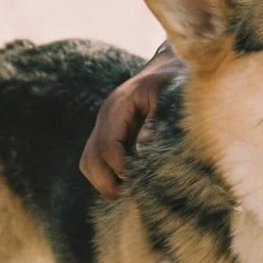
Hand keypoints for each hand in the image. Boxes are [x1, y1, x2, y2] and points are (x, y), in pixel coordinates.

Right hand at [79, 48, 181, 197]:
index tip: (135, 181)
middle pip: (91, 156)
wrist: (170, 66)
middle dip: (104, 180)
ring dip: (102, 180)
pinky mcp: (110, 132)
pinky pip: (97, 158)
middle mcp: (107, 115)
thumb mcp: (168, 98)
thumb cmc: (173, 81)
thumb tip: (143, 152)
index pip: (107, 144)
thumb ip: (155, 124)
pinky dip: (105, 174)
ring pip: (89, 160)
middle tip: (123, 196)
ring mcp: (105, 123)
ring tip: (122, 194)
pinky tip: (124, 183)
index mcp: (119, 105)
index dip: (118, 167)